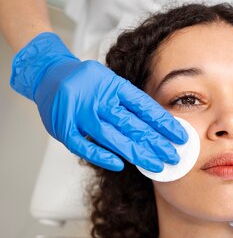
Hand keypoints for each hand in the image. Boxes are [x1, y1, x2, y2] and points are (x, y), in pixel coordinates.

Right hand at [10, 32, 187, 170]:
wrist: (47, 74)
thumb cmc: (84, 81)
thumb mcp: (109, 82)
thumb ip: (127, 101)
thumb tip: (158, 124)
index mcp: (112, 85)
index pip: (143, 106)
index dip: (163, 122)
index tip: (180, 136)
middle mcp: (97, 98)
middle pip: (131, 123)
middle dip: (155, 141)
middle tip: (173, 156)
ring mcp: (79, 113)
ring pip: (111, 136)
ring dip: (135, 152)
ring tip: (155, 164)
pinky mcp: (63, 128)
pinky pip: (83, 145)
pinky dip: (101, 155)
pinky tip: (120, 164)